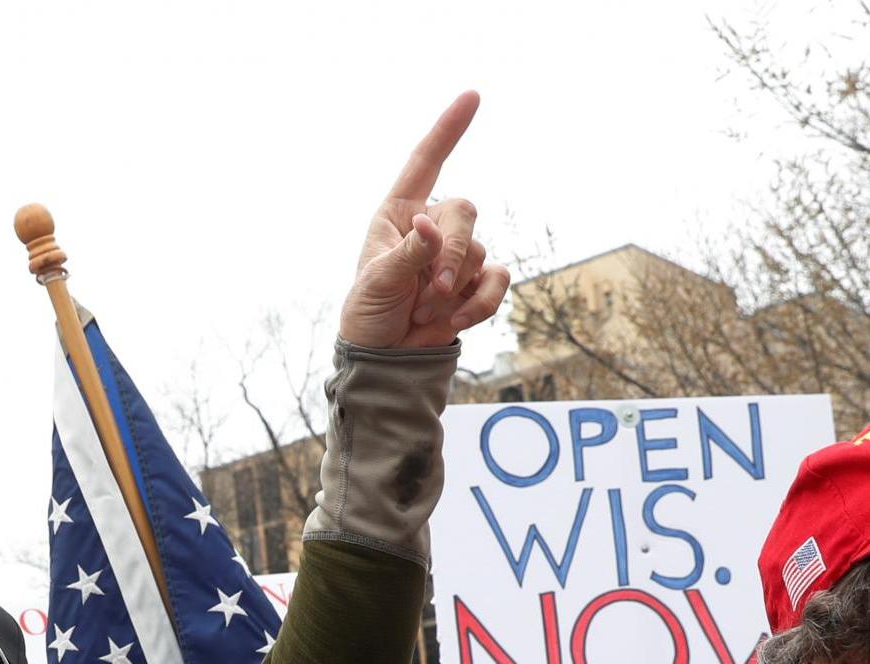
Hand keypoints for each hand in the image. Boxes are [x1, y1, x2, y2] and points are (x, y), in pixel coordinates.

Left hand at [338, 92, 509, 350]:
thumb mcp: (378, 283)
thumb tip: (429, 225)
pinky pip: (498, 280)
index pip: (425, 162)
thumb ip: (408, 254)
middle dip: (453, 254)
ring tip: (424, 313)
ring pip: (481, 251)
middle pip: (465, 211)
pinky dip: (482, 303)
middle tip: (432, 292)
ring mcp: (457, 255)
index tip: (472, 97)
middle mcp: (431, 227)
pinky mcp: (476, 284)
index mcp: (399, 214)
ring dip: (455, 289)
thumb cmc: (370, 315)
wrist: (386, 361)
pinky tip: (457, 322)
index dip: (448, 129)